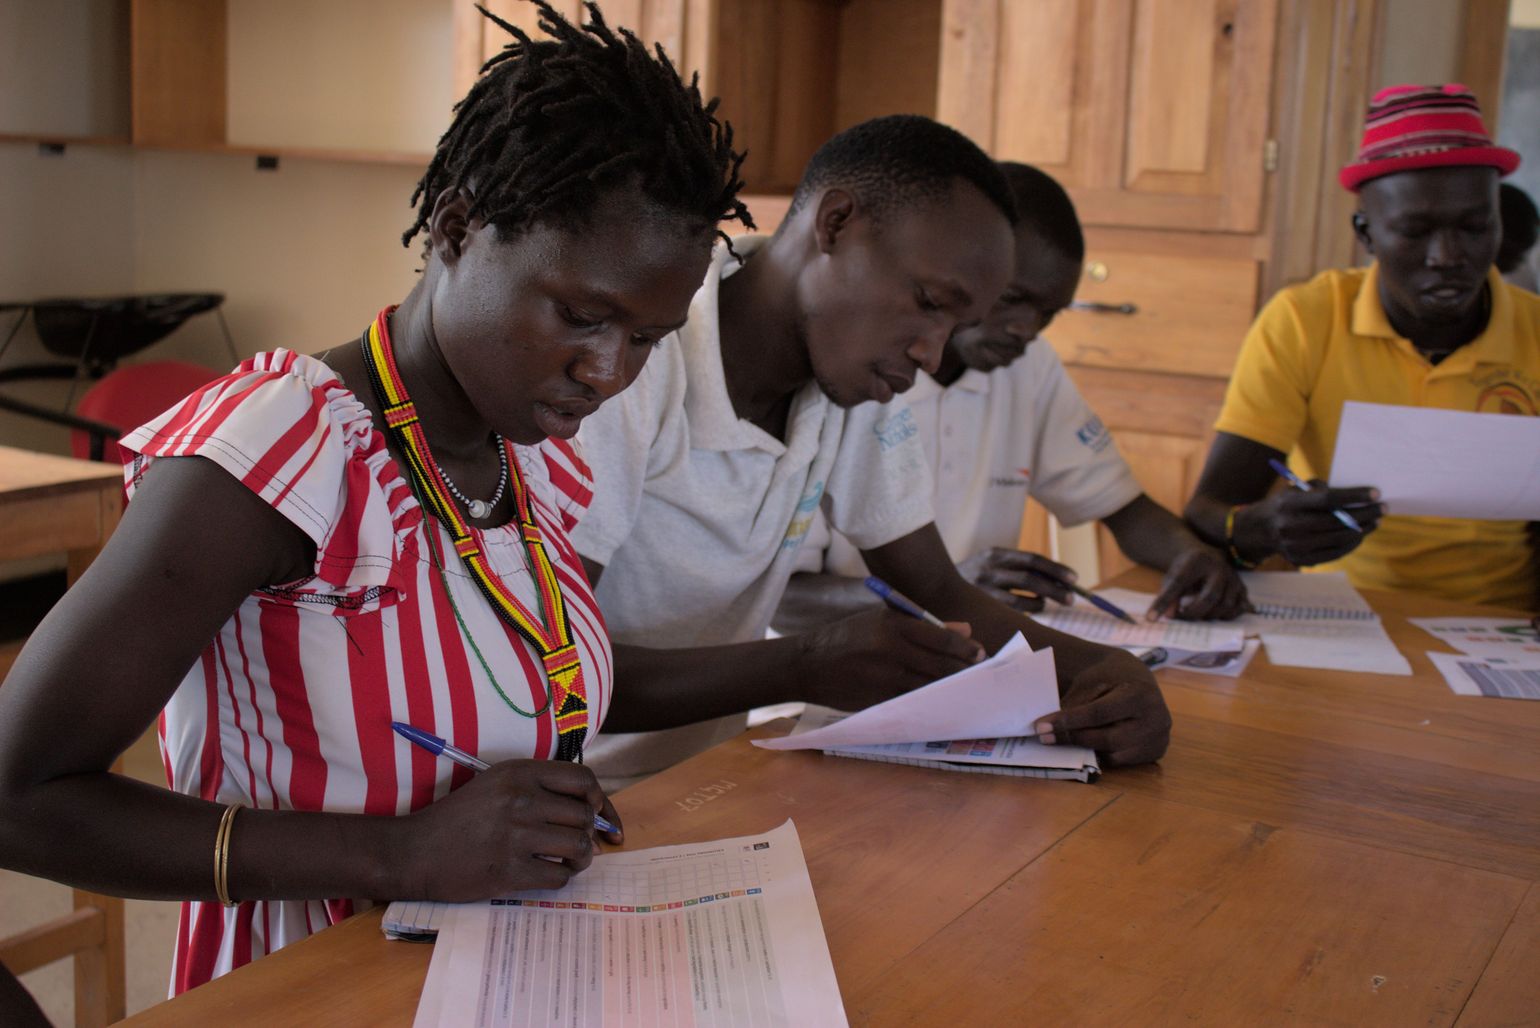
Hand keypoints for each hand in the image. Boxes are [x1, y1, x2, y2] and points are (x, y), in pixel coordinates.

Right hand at [400, 759, 620, 901]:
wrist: (416, 852)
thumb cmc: (459, 818)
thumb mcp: (496, 785)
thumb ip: (538, 788)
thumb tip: (591, 808)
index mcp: (519, 773)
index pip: (583, 780)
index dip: (600, 800)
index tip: (601, 815)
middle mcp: (520, 799)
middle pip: (584, 815)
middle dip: (589, 833)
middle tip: (580, 844)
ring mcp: (515, 835)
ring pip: (578, 846)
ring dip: (581, 858)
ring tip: (570, 860)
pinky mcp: (508, 870)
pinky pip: (559, 876)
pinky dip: (561, 878)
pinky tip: (547, 873)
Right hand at [799, 606, 983, 709]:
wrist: (808, 665)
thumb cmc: (849, 637)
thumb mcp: (882, 621)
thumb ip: (923, 626)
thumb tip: (964, 631)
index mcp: (892, 625)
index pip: (942, 637)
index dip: (966, 648)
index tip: (980, 653)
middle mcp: (890, 650)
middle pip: (942, 665)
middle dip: (965, 671)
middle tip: (980, 674)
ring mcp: (884, 678)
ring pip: (930, 687)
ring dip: (951, 689)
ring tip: (965, 688)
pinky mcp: (878, 700)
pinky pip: (913, 702)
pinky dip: (929, 702)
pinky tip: (940, 701)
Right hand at [957, 547, 1075, 612]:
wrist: (935, 589)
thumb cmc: (975, 577)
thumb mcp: (992, 564)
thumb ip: (1019, 569)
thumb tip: (1060, 580)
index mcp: (995, 554)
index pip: (1032, 559)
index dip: (1055, 569)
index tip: (1074, 579)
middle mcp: (988, 571)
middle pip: (1030, 579)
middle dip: (1055, 589)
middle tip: (1071, 599)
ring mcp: (982, 593)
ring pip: (1022, 601)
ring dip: (1041, 603)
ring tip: (1049, 604)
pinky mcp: (980, 610)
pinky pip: (1012, 615)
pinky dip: (1027, 613)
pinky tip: (1032, 610)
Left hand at [1033, 650, 1170, 765]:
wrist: (1136, 679)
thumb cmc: (1110, 678)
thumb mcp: (1092, 681)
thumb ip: (1076, 704)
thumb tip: (1049, 728)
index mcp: (1140, 694)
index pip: (1098, 713)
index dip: (1068, 722)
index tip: (1042, 726)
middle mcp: (1156, 718)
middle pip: (1107, 738)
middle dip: (1073, 738)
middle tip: (1045, 737)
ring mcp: (1159, 738)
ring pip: (1113, 754)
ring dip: (1085, 749)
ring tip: (1063, 740)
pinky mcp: (1156, 751)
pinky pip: (1121, 761)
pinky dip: (1101, 755)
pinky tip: (1086, 745)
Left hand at [1149, 546, 1247, 620]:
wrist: (1204, 556)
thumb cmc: (1185, 569)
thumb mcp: (1171, 578)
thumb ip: (1168, 596)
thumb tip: (1168, 617)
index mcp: (1196, 560)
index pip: (1178, 583)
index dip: (1165, 601)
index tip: (1151, 617)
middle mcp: (1219, 567)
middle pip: (1210, 597)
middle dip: (1194, 613)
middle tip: (1182, 617)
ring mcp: (1233, 577)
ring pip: (1226, 604)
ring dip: (1210, 616)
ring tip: (1196, 615)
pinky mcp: (1242, 587)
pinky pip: (1238, 607)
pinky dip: (1226, 616)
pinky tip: (1213, 615)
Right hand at [1242, 482, 1383, 565]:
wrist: (1259, 530)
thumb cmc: (1285, 504)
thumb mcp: (1295, 489)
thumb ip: (1321, 489)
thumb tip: (1354, 497)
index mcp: (1289, 504)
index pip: (1328, 500)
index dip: (1354, 497)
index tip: (1376, 493)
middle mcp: (1291, 526)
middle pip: (1338, 521)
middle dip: (1365, 514)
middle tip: (1384, 507)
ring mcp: (1296, 546)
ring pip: (1340, 538)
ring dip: (1363, 529)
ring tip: (1375, 520)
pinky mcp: (1302, 559)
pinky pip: (1335, 552)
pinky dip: (1352, 543)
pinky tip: (1361, 533)